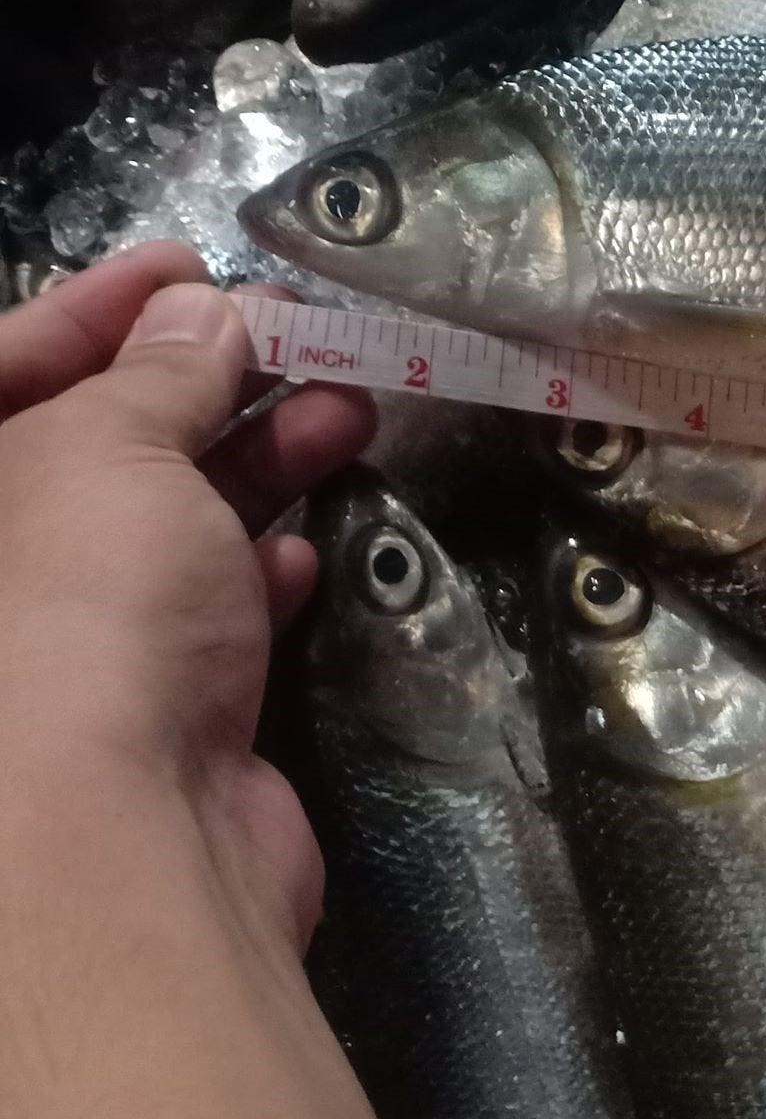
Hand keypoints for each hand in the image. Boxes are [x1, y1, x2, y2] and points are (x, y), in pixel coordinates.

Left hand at [0, 242, 374, 950]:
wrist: (111, 853)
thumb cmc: (72, 613)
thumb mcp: (109, 448)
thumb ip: (158, 370)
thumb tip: (200, 309)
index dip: (90, 308)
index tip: (192, 265)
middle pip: (86, 449)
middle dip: (195, 384)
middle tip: (295, 335)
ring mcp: (62, 656)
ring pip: (157, 530)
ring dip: (253, 464)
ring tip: (350, 409)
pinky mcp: (147, 721)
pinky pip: (200, 618)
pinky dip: (255, 574)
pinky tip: (309, 545)